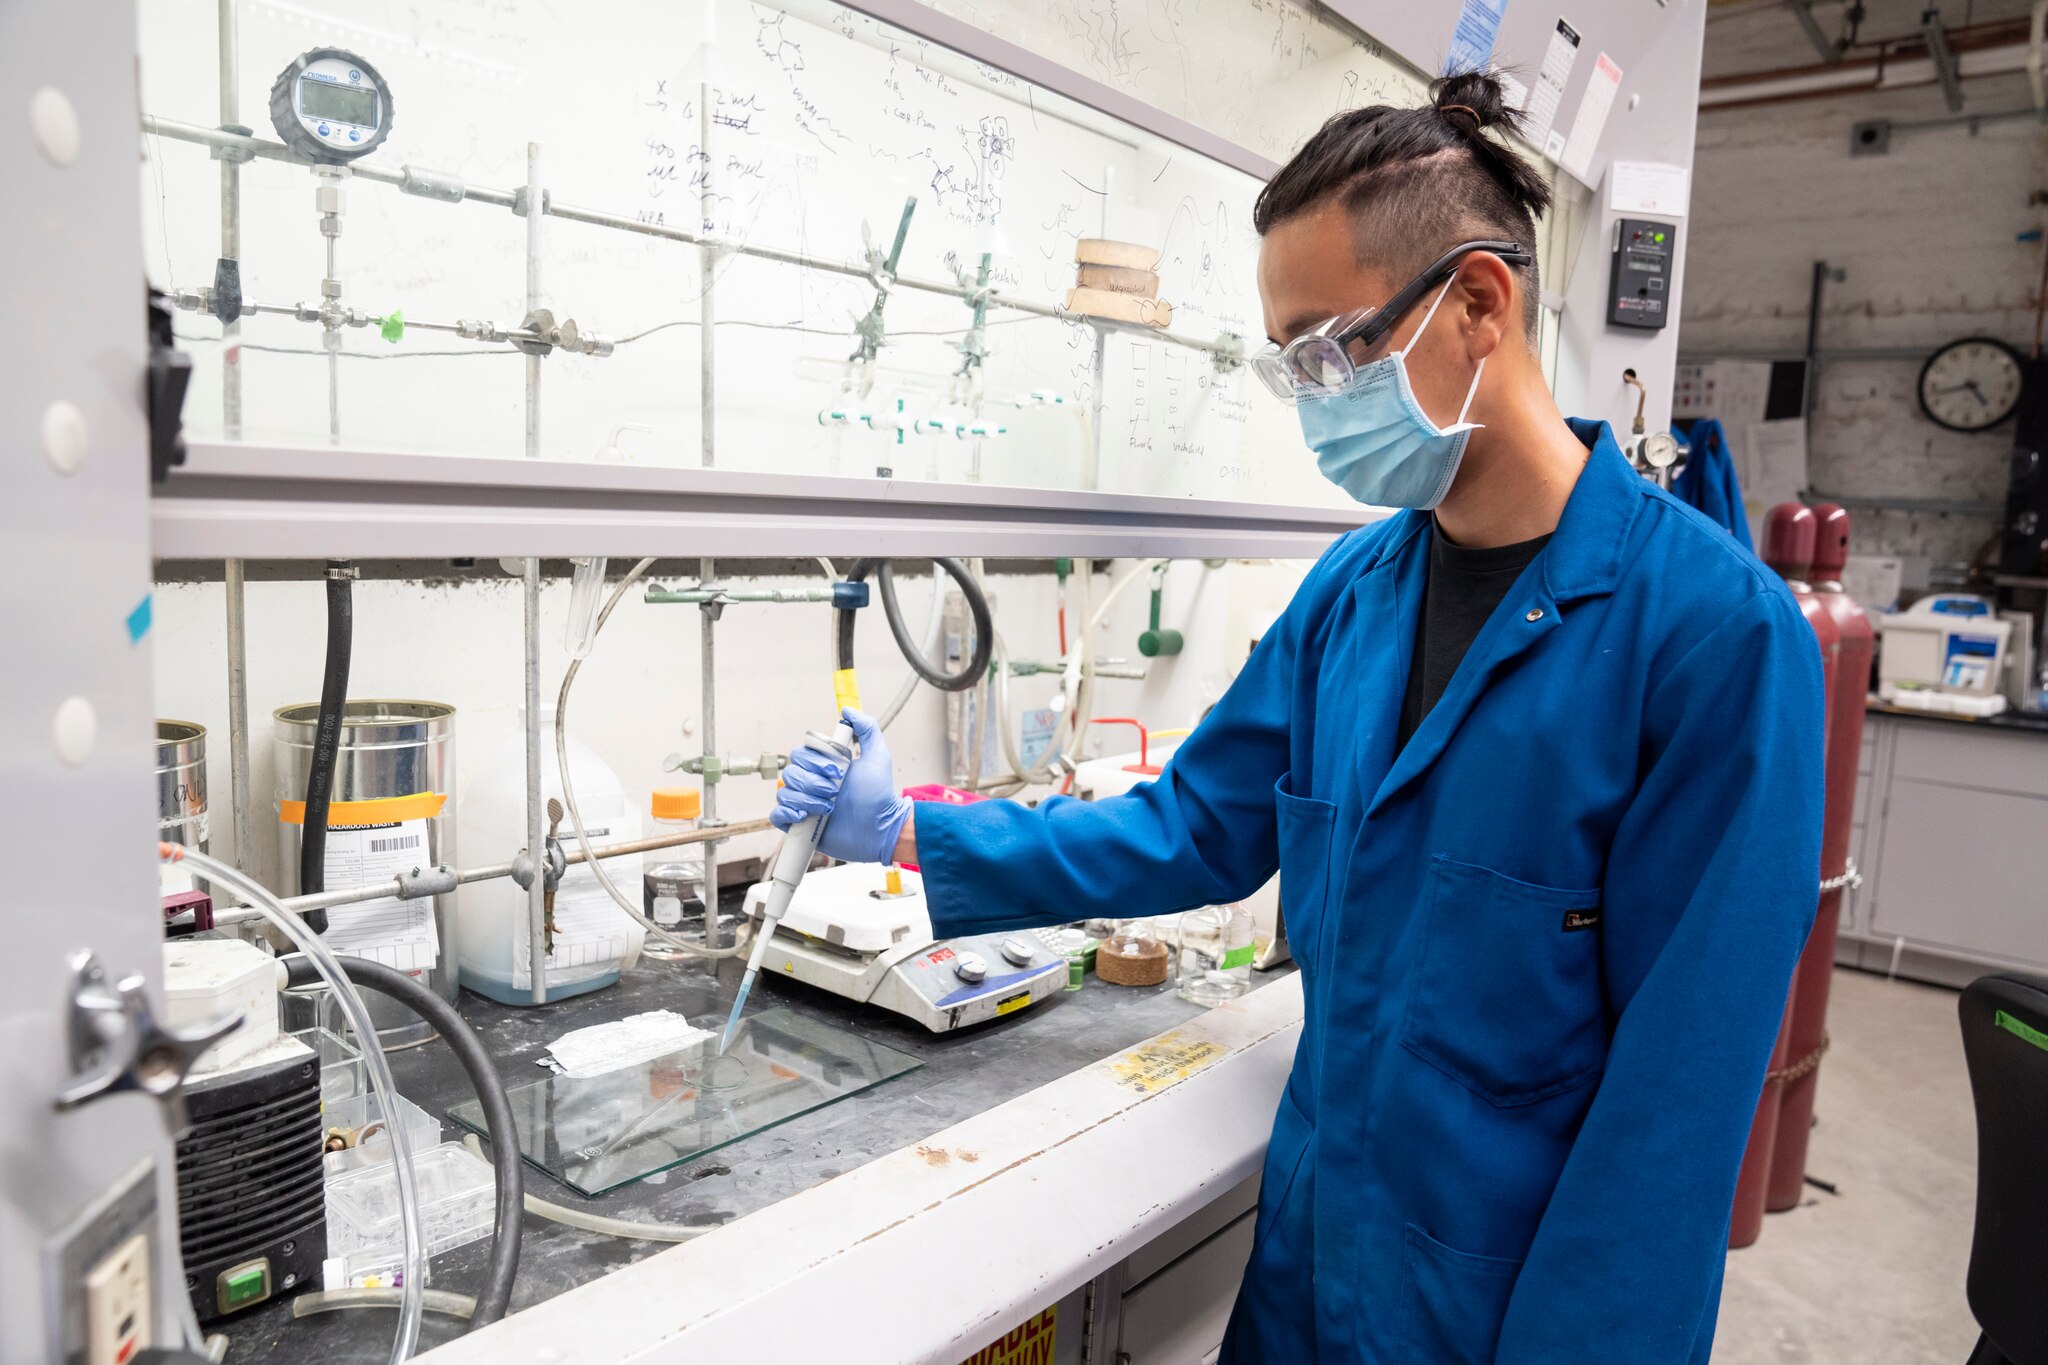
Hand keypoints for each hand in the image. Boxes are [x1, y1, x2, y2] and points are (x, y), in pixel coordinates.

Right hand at [770, 708, 912, 863]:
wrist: (880, 829)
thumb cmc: (880, 796)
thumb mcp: (878, 756)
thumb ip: (867, 729)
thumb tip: (847, 710)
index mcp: (825, 767)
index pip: (801, 753)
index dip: (815, 761)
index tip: (837, 770)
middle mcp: (812, 783)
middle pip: (791, 772)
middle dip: (812, 782)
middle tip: (834, 791)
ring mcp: (804, 803)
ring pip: (785, 792)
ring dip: (806, 799)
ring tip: (828, 808)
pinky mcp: (799, 824)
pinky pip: (777, 814)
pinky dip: (786, 813)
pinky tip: (804, 816)